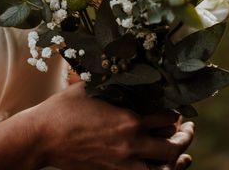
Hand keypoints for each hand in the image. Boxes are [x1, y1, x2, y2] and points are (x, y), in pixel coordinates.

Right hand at [25, 82, 194, 169]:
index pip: (167, 117)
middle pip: (173, 147)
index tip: (175, 110)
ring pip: (164, 169)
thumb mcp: (89, 87)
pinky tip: (156, 165)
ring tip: (179, 154)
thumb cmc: (62, 109)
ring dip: (174, 161)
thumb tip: (124, 69)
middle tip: (187, 132)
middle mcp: (131, 143)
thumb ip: (111, 82)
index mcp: (128, 119)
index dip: (175, 113)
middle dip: (184, 138)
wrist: (41, 137)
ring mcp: (123, 163)